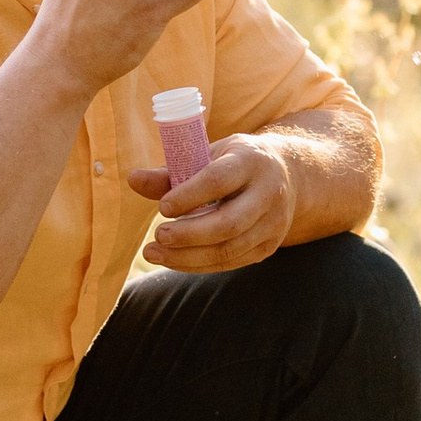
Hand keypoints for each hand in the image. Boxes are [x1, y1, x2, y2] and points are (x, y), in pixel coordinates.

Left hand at [131, 133, 294, 274]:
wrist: (288, 175)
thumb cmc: (234, 162)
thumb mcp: (209, 155)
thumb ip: (171, 171)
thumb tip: (132, 179)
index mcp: (251, 160)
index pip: (219, 180)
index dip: (189, 196)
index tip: (162, 207)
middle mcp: (269, 192)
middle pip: (228, 223)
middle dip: (188, 235)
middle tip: (157, 237)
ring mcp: (273, 223)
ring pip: (230, 249)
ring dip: (188, 257)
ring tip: (154, 253)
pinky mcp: (269, 246)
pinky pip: (231, 262)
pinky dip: (199, 264)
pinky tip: (174, 260)